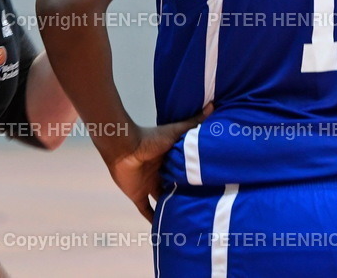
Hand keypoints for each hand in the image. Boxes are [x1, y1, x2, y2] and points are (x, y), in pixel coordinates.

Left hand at [106, 108, 209, 222]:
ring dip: (172, 208)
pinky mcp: (138, 195)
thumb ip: (193, 121)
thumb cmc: (150, 138)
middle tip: (204, 205)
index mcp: (169, 160)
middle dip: (186, 194)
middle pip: (175, 186)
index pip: (185, 171)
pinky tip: (164, 230)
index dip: (195, 178)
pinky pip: (147, 211)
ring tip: (188, 219)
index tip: (212, 184)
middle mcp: (160, 173)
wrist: (124, 148)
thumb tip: (212, 106)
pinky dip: (154, 219)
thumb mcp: (176, 131)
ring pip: (163, 200)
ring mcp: (149, 185)